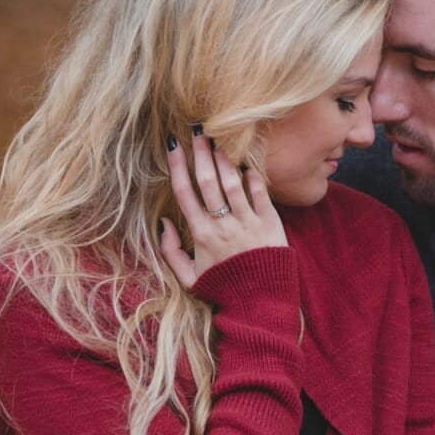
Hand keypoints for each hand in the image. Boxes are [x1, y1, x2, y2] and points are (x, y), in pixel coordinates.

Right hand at [160, 126, 286, 289]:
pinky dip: (253, 178)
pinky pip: (261, 194)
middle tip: (197, 131)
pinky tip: (247, 164)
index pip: (185, 193)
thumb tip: (164, 223)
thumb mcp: (189, 277)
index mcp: (202, 235)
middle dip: (201, 153)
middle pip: (208, 181)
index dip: (177, 167)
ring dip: (225, 159)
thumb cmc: (224, 288)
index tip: (173, 146)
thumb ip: (171, 251)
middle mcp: (224, 225)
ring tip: (220, 139)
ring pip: (233, 184)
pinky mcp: (270, 224)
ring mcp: (248, 223)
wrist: (260, 303)